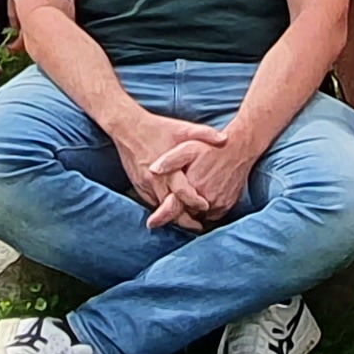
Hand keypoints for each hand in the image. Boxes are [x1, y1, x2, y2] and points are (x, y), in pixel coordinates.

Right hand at [106, 110, 228, 222]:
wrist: (128, 127)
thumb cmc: (157, 128)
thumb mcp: (183, 128)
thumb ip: (205, 133)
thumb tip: (225, 139)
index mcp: (168, 168)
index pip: (183, 192)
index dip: (195, 202)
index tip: (206, 207)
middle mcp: (155, 180)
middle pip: (171, 207)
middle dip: (185, 219)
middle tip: (198, 226)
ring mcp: (144, 184)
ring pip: (160, 207)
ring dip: (172, 216)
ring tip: (187, 222)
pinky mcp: (137, 184)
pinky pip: (150, 202)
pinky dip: (161, 208)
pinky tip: (170, 211)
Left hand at [149, 127, 269, 231]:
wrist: (239, 149)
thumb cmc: (210, 148)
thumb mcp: (187, 148)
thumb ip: (169, 161)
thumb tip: (152, 170)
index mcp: (193, 187)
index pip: (174, 208)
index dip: (164, 210)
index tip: (157, 215)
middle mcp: (207, 200)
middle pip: (186, 214)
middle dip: (179, 210)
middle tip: (174, 203)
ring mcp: (219, 205)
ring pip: (199, 216)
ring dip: (193, 212)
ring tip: (188, 200)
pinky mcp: (228, 206)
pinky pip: (212, 215)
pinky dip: (206, 211)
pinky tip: (202, 199)